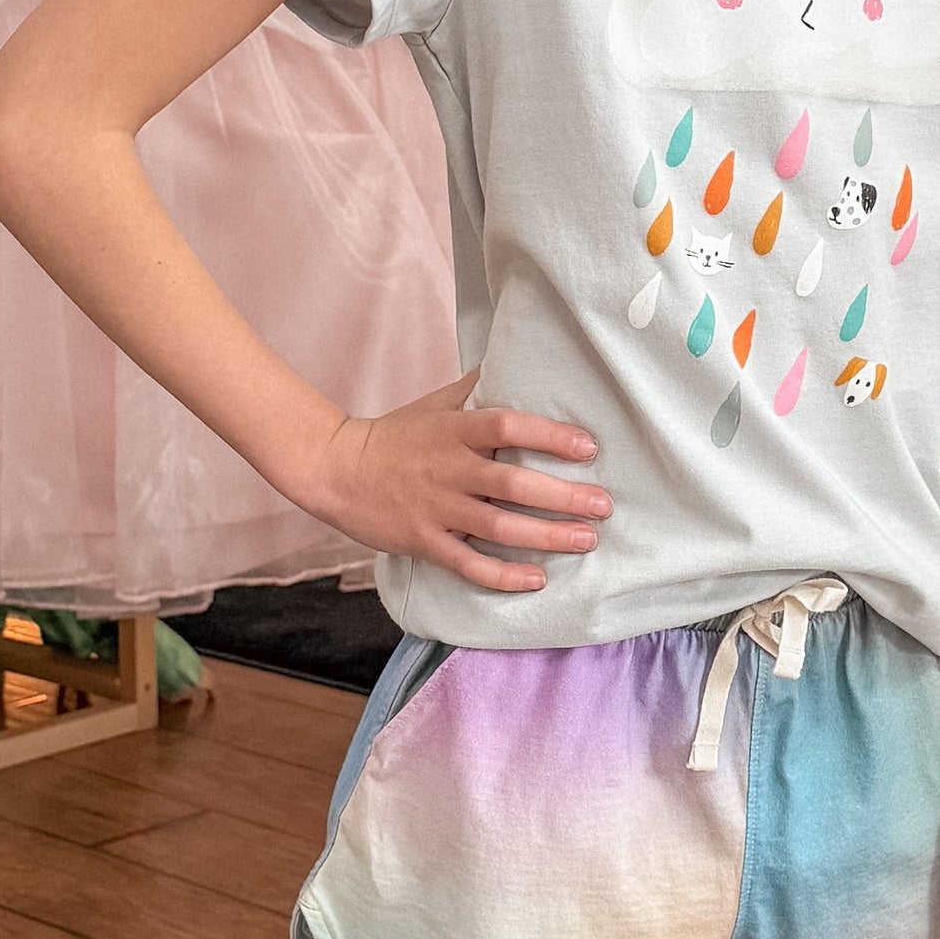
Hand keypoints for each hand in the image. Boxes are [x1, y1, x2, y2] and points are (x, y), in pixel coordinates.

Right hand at [295, 369, 610, 592]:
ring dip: (546, 536)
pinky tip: (536, 579)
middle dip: (563, 496)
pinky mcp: (423, 541)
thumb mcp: (436, 404)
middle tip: (604, 506)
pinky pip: (468, 564)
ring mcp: (436, 508)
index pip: (508, 426)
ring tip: (587, 540)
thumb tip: (515, 359)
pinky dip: (503, 575)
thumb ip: (477, 388)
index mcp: (455, 431)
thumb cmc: (394, 434)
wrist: (335, 469)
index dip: (550, 436)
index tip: (588, 447)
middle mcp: (449, 469)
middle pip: (512, 483)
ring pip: (499, 527)